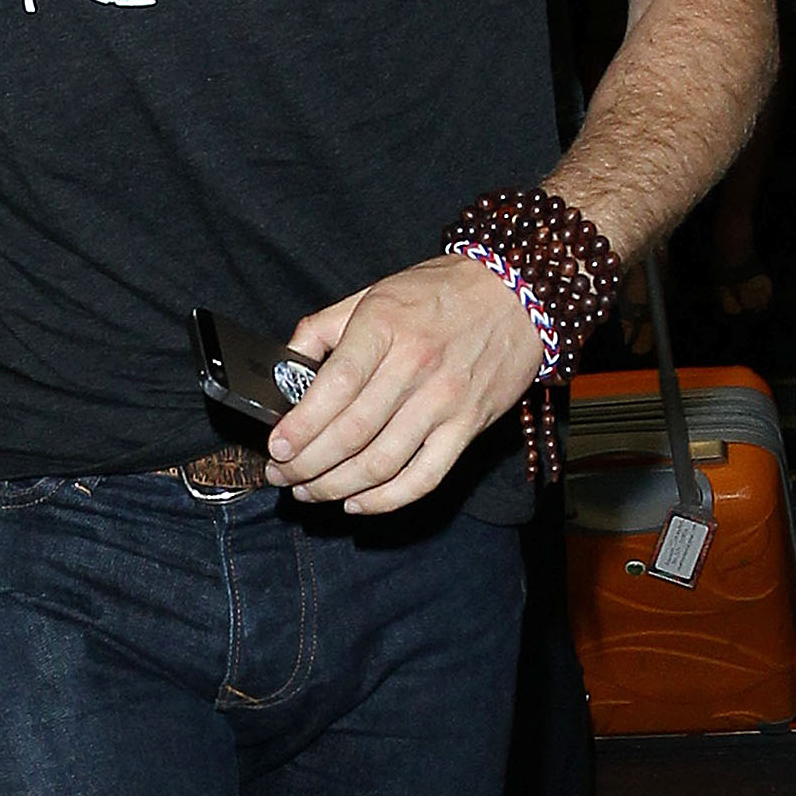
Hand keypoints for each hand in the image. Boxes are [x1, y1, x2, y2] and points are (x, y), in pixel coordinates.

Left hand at [267, 256, 543, 514]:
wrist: (518, 295)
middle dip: (307, 466)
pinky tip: (357, 504)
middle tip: (281, 476)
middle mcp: (415, 365)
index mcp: (384, 326)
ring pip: (381, 463)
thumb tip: (284, 366)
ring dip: (337, 487)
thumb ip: (324, 327)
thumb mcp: (374, 292)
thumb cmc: (441, 293)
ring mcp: (445, 401)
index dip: (301, 426)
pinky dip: (386, 500)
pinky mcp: (468, 427)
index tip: (277, 448)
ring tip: (309, 492)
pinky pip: (423, 477)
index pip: (335, 387)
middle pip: (352, 433)